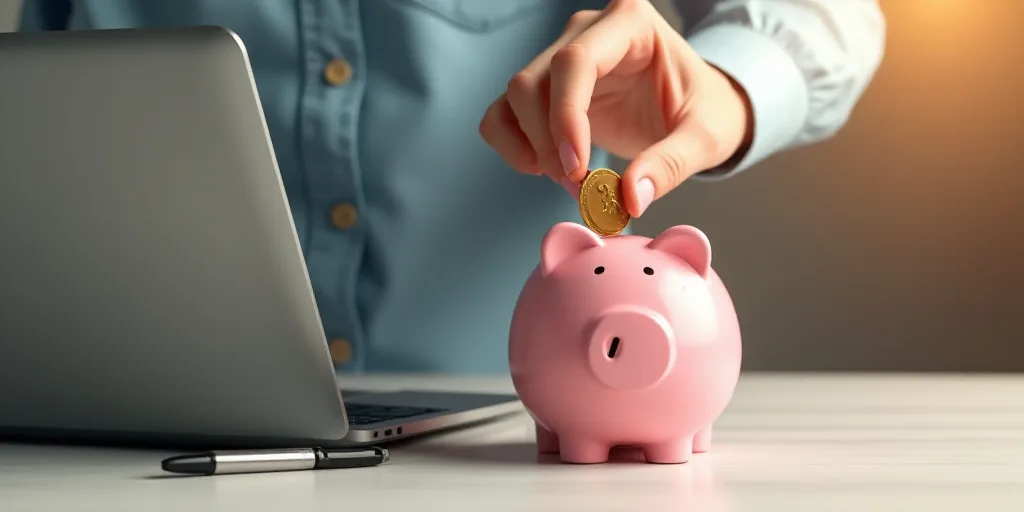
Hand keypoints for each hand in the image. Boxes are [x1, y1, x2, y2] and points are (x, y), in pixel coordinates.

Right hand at [478, 0, 752, 216]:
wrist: (697, 107)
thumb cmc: (705, 110)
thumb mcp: (705, 137)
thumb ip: (671, 164)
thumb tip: (630, 198)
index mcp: (630, 23)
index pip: (574, 61)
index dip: (565, 116)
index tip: (575, 169)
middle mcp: (587, 31)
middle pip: (534, 80)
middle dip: (548, 142)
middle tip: (579, 189)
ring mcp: (558, 55)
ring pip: (514, 97)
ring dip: (531, 148)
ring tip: (570, 184)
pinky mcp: (544, 88)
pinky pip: (503, 113)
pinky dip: (511, 145)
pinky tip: (540, 168)